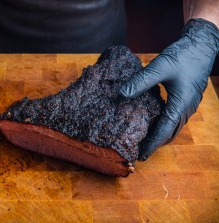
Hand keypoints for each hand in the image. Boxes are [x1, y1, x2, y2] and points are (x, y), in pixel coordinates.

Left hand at [119, 19, 218, 160]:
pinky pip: (176, 118)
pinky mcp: (186, 98)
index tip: (141, 155)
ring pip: (174, 126)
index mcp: (181, 104)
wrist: (202, 44)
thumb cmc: (183, 55)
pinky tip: (154, 121)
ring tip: (145, 140)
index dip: (153, 144)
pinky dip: (165, 124)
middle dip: (156, 143)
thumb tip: (121, 95)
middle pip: (171, 132)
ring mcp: (188, 104)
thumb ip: (140, 82)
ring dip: (161, 135)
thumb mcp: (159, 67)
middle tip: (140, 151)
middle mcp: (186, 108)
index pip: (165, 131)